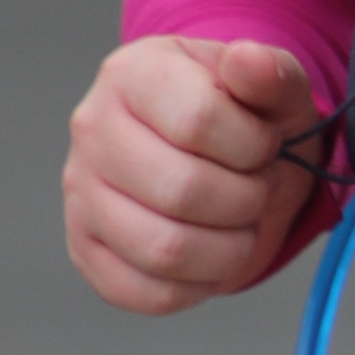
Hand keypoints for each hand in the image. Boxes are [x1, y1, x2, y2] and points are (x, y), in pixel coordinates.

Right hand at [63, 36, 323, 313]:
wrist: (220, 155)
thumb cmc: (244, 118)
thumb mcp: (272, 86)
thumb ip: (268, 72)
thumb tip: (249, 61)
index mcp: (133, 74)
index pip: (197, 121)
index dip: (252, 145)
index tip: (264, 143)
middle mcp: (92, 130)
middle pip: (181, 191)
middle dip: (246, 199)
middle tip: (256, 187)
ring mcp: (81, 194)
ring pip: (164, 250)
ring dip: (229, 248)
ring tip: (239, 221)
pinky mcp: (87, 251)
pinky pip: (147, 293)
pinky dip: (198, 285)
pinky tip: (213, 253)